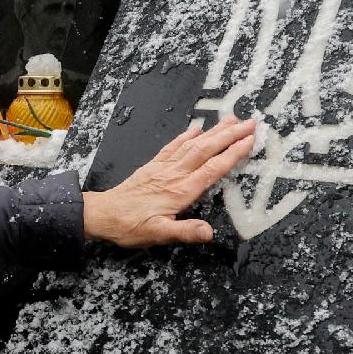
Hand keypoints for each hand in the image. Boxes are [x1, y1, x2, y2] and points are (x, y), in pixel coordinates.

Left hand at [82, 117, 257, 247]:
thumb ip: (185, 232)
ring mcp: (163, 168)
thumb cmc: (130, 226)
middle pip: (206, 150)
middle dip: (229, 135)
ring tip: (230, 119)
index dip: (233, 154)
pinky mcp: (153, 166)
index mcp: (181, 190)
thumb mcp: (158, 235)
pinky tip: (195, 128)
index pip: (213, 169)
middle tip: (250, 122)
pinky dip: (185, 136)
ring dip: (213, 131)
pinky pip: (172, 147)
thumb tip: (209, 232)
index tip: (250, 140)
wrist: (102, 214)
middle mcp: (174, 174)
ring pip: (192, 144)